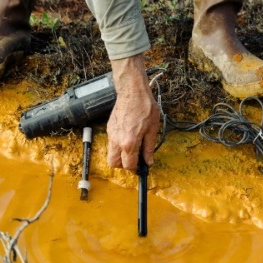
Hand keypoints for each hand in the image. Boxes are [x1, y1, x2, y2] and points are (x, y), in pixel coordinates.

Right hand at [106, 54, 159, 171]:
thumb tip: (148, 162)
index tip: (141, 167)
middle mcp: (117, 141)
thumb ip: (149, 148)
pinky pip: (111, 143)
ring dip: (120, 155)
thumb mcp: (152, 130)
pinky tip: (128, 136)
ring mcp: (111, 134)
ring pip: (110, 153)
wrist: (132, 92)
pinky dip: (118, 145)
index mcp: (129, 143)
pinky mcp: (109, 128)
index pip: (128, 165)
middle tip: (134, 159)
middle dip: (123, 165)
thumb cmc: (145, 108)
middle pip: (114, 163)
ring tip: (132, 147)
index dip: (136, 169)